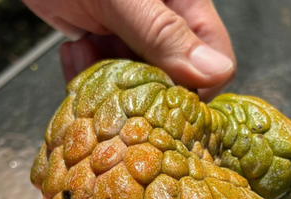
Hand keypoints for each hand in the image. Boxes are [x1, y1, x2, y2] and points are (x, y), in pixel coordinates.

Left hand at [21, 0, 235, 100]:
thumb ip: (164, 32)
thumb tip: (214, 72)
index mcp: (187, 5)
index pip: (215, 63)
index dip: (194, 89)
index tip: (161, 97)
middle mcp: (167, 27)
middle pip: (174, 81)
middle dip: (141, 85)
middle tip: (112, 64)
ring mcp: (136, 39)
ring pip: (140, 86)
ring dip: (109, 79)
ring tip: (84, 49)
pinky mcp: (109, 47)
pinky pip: (111, 79)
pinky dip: (90, 74)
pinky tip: (75, 49)